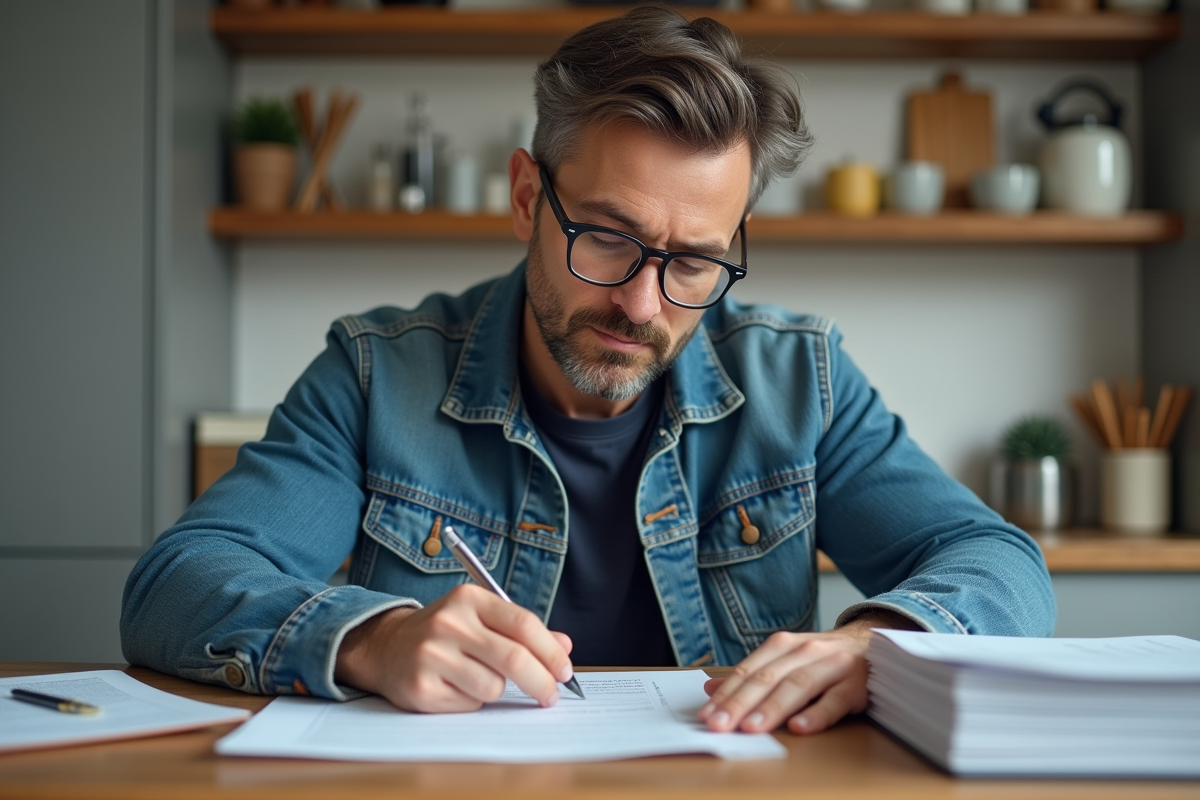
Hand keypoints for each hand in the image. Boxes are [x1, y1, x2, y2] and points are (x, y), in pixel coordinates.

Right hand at [334, 584, 574, 712]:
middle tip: (552, 696)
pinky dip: (471, 701)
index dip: (551, 651)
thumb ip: (521, 630)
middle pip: (514, 659)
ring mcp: (431, 655)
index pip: (523, 624)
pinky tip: (454, 687)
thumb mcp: (480, 618)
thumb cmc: (445, 633)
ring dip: (496, 690)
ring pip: (493, 687)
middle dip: (542, 682)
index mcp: (468, 598)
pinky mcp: (421, 688)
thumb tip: (565, 647)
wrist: (384, 647)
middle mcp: (449, 623)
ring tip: (477, 678)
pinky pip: (469, 704)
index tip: (565, 671)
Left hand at [697, 610, 919, 735]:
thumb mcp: (785, 660)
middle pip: (767, 679)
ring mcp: (832, 667)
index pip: (748, 672)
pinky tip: (800, 727)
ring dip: (772, 707)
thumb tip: (710, 691)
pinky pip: (835, 701)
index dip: (726, 695)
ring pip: (797, 686)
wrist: (873, 644)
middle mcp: (805, 651)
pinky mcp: (856, 685)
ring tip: (751, 727)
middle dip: (740, 703)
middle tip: (719, 725)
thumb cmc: (821, 659)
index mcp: (783, 646)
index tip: (706, 716)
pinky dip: (817, 714)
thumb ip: (750, 676)